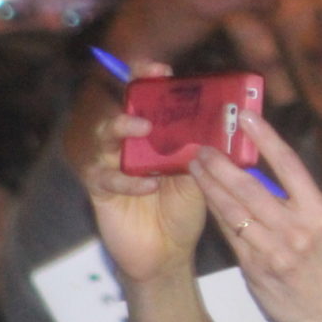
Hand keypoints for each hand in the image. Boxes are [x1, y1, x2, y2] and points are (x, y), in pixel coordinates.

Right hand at [83, 65, 210, 283]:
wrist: (168, 252)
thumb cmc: (183, 209)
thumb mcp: (200, 177)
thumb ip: (203, 151)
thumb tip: (221, 123)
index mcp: (153, 135)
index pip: (143, 96)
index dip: (146, 77)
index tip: (161, 68)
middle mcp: (128, 145)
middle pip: (119, 109)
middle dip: (131, 96)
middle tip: (148, 87)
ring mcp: (110, 166)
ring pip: (103, 138)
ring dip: (122, 129)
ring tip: (143, 128)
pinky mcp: (100, 191)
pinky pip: (105, 179)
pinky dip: (127, 180)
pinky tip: (149, 185)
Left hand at [188, 109, 321, 321]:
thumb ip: (298, 204)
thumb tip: (263, 175)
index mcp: (319, 212)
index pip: (289, 165)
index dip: (266, 138)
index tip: (246, 117)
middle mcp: (297, 229)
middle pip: (251, 186)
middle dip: (222, 164)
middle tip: (203, 146)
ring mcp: (274, 250)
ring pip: (233, 210)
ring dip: (210, 186)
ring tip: (194, 167)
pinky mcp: (255, 268)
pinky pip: (230, 235)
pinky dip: (215, 214)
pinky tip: (204, 199)